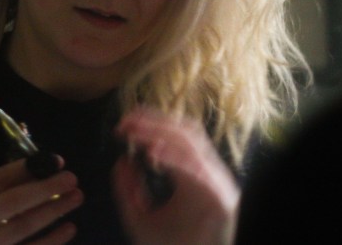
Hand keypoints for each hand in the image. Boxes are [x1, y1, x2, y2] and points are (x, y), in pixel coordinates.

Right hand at [0, 157, 82, 243]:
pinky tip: (68, 229)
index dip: (28, 169)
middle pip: (11, 205)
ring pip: (22, 231)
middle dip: (44, 190)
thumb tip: (34, 169)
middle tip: (72, 178)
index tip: (56, 160)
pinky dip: (48, 243)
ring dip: (52, 214)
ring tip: (75, 198)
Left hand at [113, 108, 238, 244]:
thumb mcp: (140, 219)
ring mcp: (216, 185)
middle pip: (186, 133)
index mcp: (192, 176)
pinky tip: (153, 153)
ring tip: (136, 132)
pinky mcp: (221, 200)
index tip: (124, 123)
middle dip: (154, 123)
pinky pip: (199, 172)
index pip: (176, 138)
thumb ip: (128, 191)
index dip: (151, 124)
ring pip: (194, 146)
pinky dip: (176, 159)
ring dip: (163, 134)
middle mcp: (207, 175)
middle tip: (126, 122)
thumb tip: (121, 161)